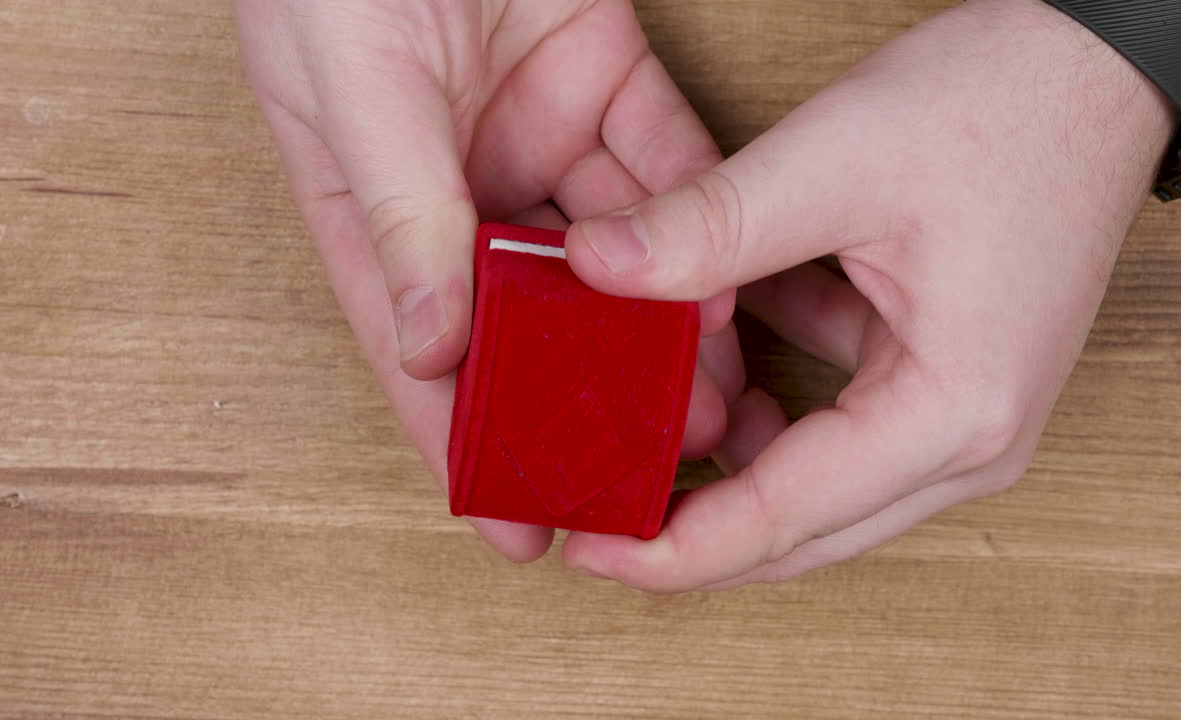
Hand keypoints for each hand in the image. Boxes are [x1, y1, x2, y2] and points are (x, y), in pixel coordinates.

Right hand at [235, 0, 742, 560]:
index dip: (470, 439)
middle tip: (648, 474)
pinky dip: (701, 231)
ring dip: (663, 333)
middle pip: (532, 321)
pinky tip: (733, 294)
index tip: (516, 524)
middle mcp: (463, 186)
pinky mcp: (610, 81)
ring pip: (614, 262)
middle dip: (591, 399)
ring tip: (711, 409)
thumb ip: (401, 213)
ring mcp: (542, 138)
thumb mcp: (354, 85)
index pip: (427, 347)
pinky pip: (667, 171)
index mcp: (379, 204)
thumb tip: (434, 344)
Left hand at [561, 0, 1177, 590]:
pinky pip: (840, 433)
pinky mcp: (949, 386)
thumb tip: (593, 264)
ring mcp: (968, 423)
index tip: (588, 549)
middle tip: (591, 516)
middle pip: (802, 533)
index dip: (673, 548)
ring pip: (817, 491)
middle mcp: (973, 445)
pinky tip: (722, 365)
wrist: (1096, 65)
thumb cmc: (1005, 105)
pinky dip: (771, 414)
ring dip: (728, 471)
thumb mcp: (834, 160)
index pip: (783, 519)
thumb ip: (707, 226)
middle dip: (690, 533)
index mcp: (953, 412)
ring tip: (638, 445)